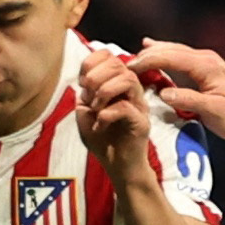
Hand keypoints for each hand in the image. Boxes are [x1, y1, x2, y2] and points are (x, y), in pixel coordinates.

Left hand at [75, 49, 154, 183]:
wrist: (117, 168)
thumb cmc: (103, 140)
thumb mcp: (84, 113)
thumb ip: (84, 94)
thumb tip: (87, 81)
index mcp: (117, 85)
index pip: (109, 56)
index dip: (92, 63)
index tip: (82, 84)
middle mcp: (131, 91)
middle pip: (118, 64)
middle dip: (96, 77)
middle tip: (88, 97)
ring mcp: (139, 106)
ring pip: (128, 79)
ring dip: (104, 91)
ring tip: (96, 108)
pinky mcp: (141, 123)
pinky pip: (126, 107)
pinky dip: (107, 114)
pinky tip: (100, 124)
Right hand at [127, 40, 224, 139]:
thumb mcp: (213, 111)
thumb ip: (189, 100)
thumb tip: (164, 94)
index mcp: (206, 66)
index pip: (171, 57)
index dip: (148, 61)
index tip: (130, 69)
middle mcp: (204, 58)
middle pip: (170, 50)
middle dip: (147, 55)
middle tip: (126, 64)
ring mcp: (205, 60)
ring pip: (173, 50)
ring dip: (153, 52)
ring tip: (134, 56)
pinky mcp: (204, 66)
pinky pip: (178, 55)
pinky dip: (163, 53)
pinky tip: (152, 49)